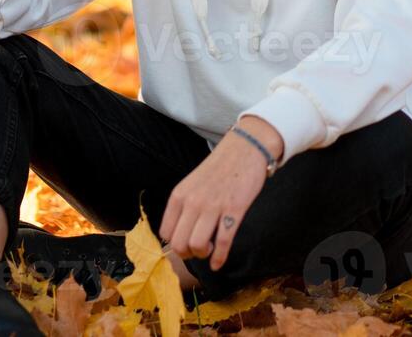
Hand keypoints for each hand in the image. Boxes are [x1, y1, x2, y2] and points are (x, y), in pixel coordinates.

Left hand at [158, 121, 280, 271]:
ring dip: (204, 255)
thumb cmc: (219, 168)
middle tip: (199, 250)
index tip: (185, 244)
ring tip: (210, 248)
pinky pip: (223, 242)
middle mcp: (193, 202)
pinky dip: (220, 258)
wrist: (245, 149)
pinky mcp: (234, 209)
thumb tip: (179, 234)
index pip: (166, 233)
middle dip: (188, 254)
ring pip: (198, 246)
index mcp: (179, 195)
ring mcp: (213, 206)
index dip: (175, 244)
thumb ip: (184, 205)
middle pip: (179, 244)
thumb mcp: (192, 184)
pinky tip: (219, 263)